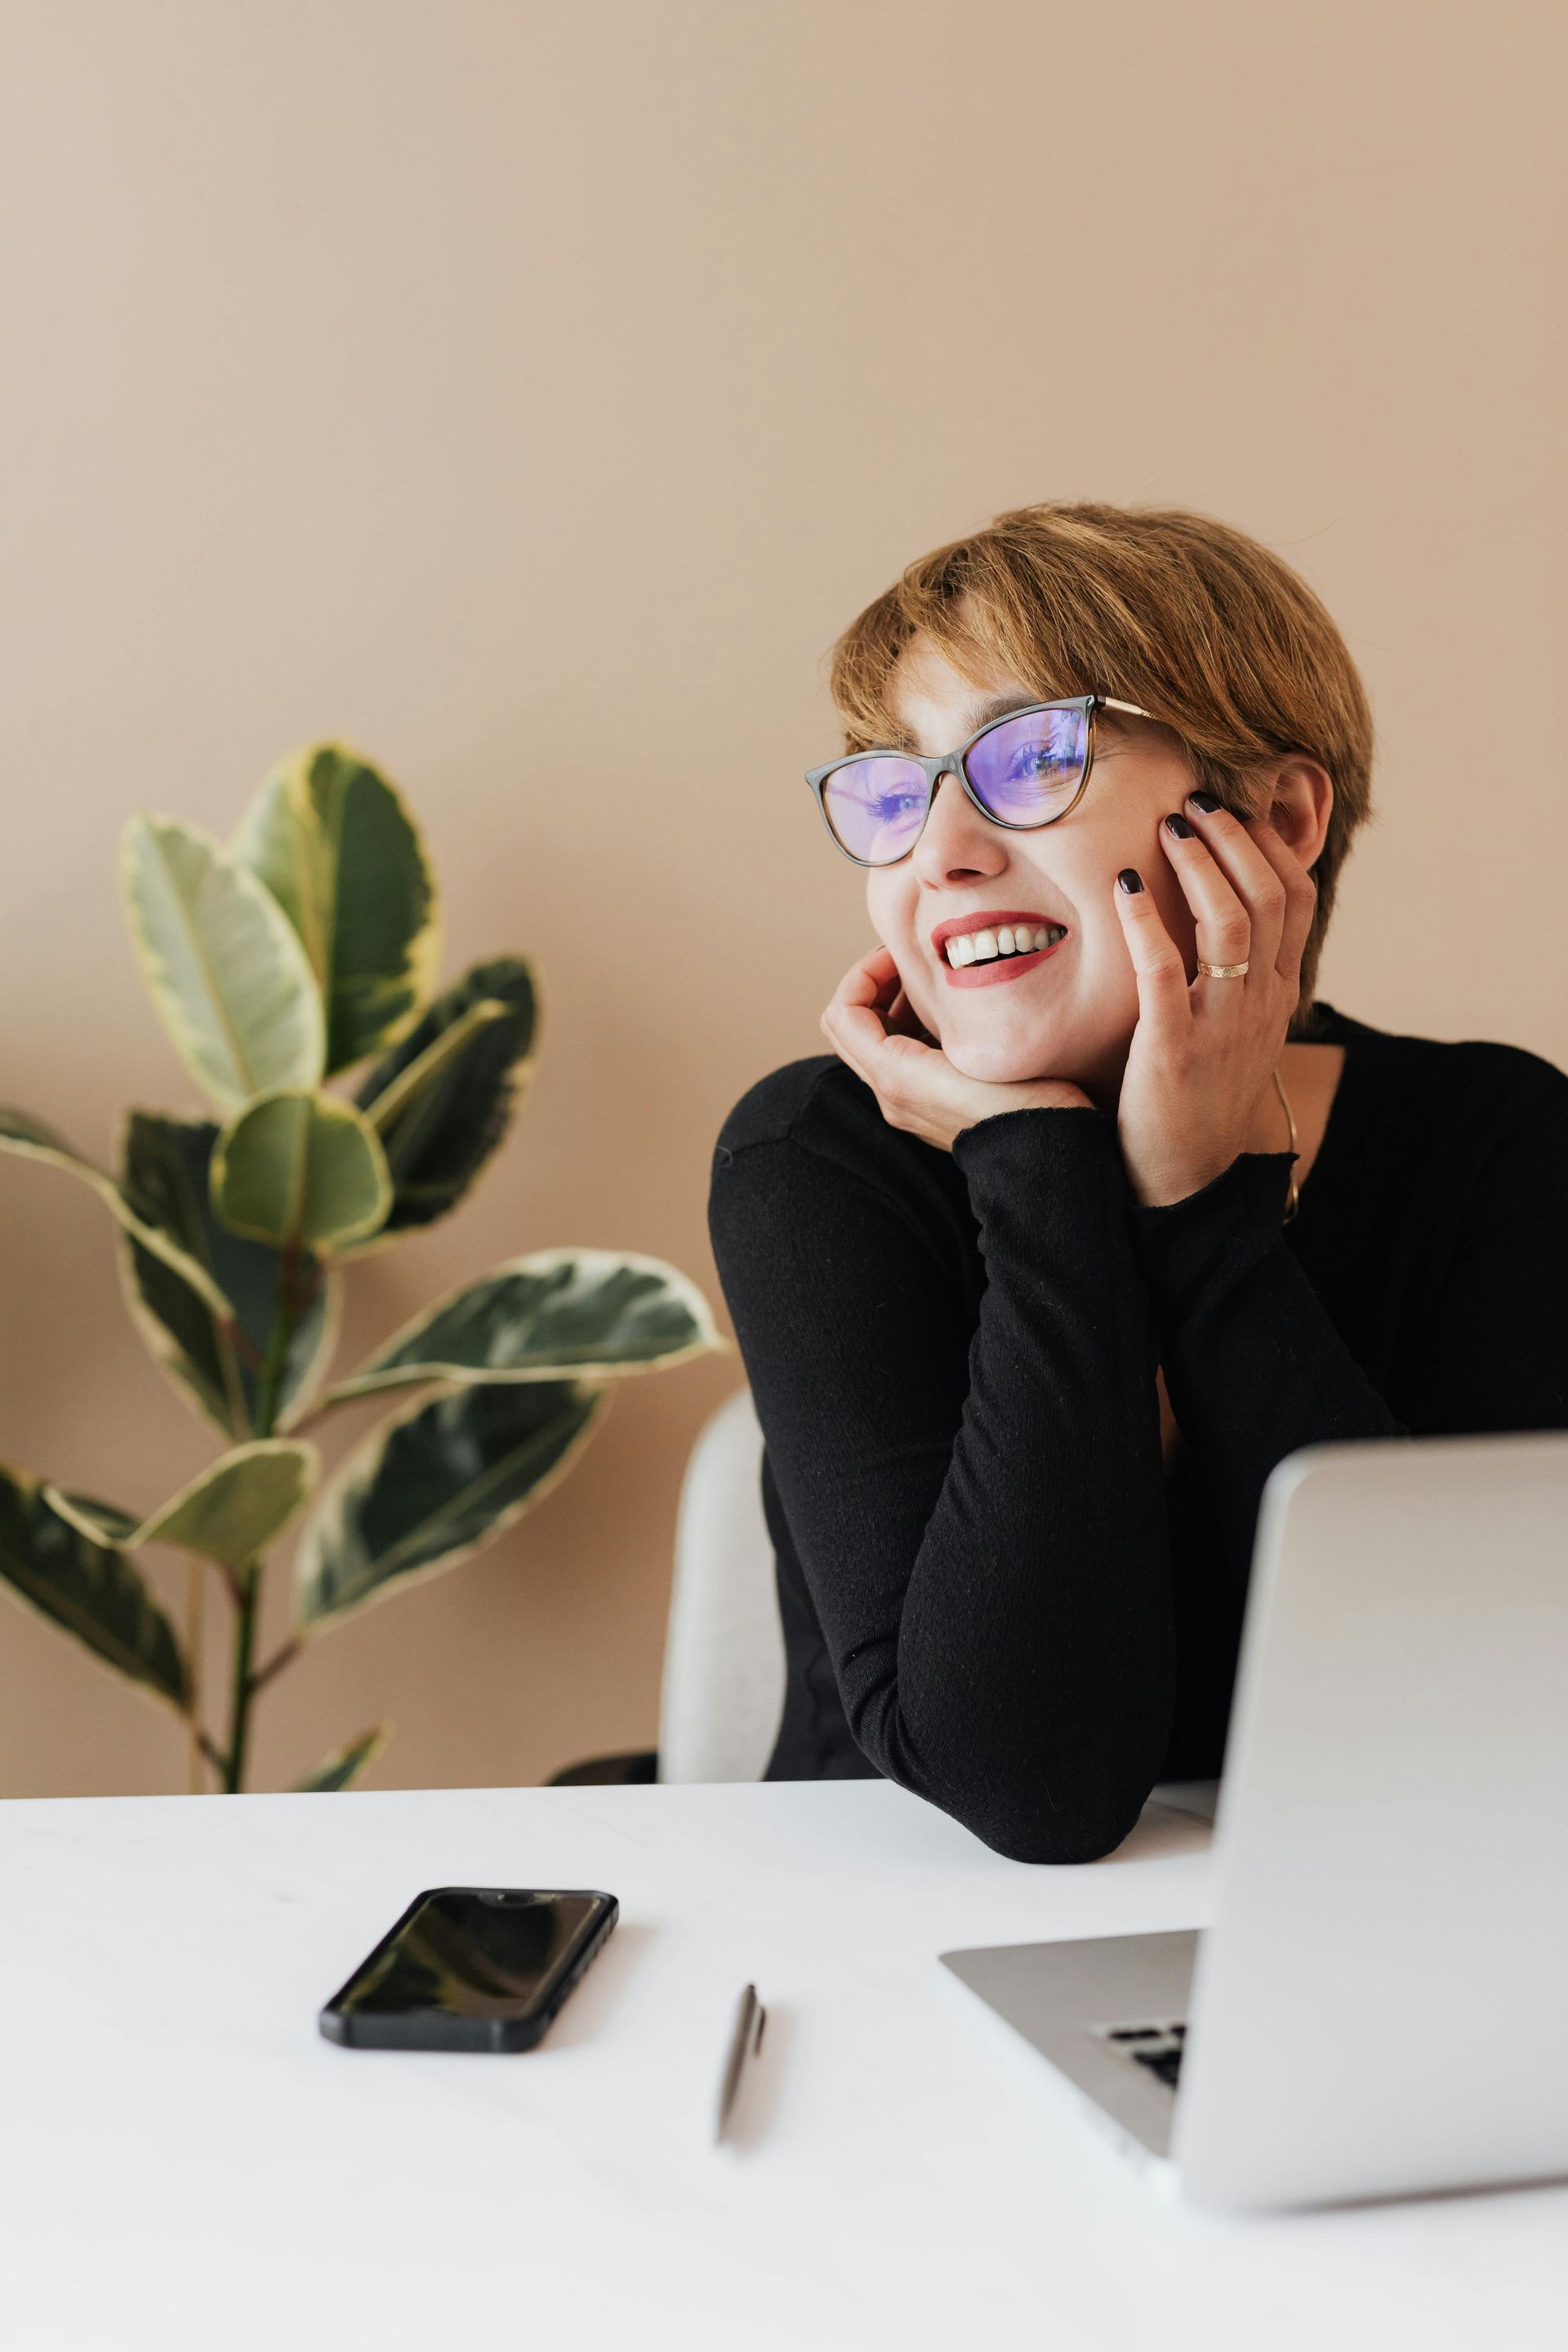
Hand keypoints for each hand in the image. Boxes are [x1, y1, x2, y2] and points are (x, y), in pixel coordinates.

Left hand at [820, 943, 1092, 1152]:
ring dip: (892, 1004)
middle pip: (850, 1026)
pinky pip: (899, 1056)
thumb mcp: (975, 1050)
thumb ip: (936, 1014)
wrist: (1047, 1160)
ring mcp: (907, 1102)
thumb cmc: (1023, 1103)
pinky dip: (910, 1026)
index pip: (843, 1012)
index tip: (901, 954)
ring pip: (874, 1041)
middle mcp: (890, 1093)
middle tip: (911, 961)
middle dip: (873, 985)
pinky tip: (949, 1013)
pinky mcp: (928, 1106)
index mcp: (894, 1076)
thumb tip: (917, 974)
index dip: (864, 974)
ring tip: (933, 982)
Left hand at [1112, 794, 1316, 1205]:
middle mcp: (1260, 1004)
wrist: (1184, 1180)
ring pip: (1231, 922)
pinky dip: (1146, 920)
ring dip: (1200, 862)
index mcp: (1277, 994)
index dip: (1270, 843)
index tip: (1234, 806)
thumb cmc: (1196, 1095)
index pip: (1296, 898)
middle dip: (1235, 836)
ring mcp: (1221, 1026)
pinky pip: (1165, 971)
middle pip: (1269, 896)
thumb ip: (1236, 973)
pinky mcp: (1173, 1049)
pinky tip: (1122, 885)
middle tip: (1196, 800)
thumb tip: (1219, 908)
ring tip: (1169, 825)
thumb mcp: (1235, 1028)